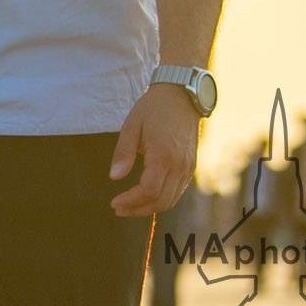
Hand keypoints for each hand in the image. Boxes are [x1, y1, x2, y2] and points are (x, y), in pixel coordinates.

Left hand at [109, 86, 199, 216]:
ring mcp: (188, 167)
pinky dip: (162, 199)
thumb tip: (114, 177)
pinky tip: (146, 197)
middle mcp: (179, 165)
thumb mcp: (131, 126)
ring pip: (172, 200)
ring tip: (129, 206)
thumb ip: (123, 153)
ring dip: (150, 207)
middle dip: (139, 209)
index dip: (131, 201)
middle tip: (119, 209)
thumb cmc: (153, 109)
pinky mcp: (191, 166)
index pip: (149, 190)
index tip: (114, 203)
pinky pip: (178, 191)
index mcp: (163, 156)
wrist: (181, 96)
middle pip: (161, 201)